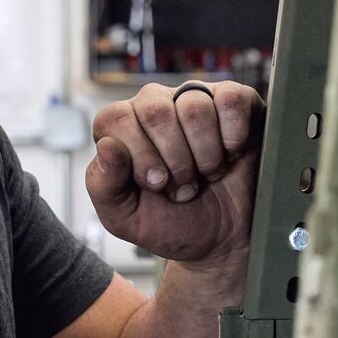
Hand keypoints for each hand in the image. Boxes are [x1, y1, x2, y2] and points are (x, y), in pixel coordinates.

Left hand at [87, 81, 261, 268]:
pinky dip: (234, 136)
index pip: (116, 118)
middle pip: (155, 111)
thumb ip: (103, 185)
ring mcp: (195, 99)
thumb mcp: (125, 217)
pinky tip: (231, 154)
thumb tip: (106, 146)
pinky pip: (231, 101)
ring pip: (195, 107)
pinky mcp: (234, 101)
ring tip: (208, 173)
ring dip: (206, 155)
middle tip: (184, 186)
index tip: (157, 185)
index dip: (139, 155)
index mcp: (122, 128)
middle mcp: (156, 105)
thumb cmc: (172, 224)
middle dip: (174, 161)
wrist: (223, 239)